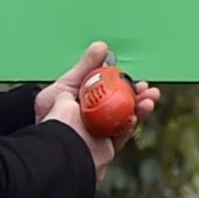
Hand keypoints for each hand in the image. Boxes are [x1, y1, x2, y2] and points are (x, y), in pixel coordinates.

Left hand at [35, 42, 161, 171]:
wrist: (49, 151)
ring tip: (150, 100)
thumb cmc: (50, 117)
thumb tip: (102, 46)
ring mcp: (100, 134)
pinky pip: (121, 136)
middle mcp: (95, 118)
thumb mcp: (66, 85)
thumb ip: (86, 67)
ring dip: (140, 109)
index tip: (136, 78)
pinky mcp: (105, 149)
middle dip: (138, 96)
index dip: (125, 84)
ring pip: (126, 120)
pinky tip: (135, 116)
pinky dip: (130, 126)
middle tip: (149, 89)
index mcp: (86, 102)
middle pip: (122, 105)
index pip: (110, 90)